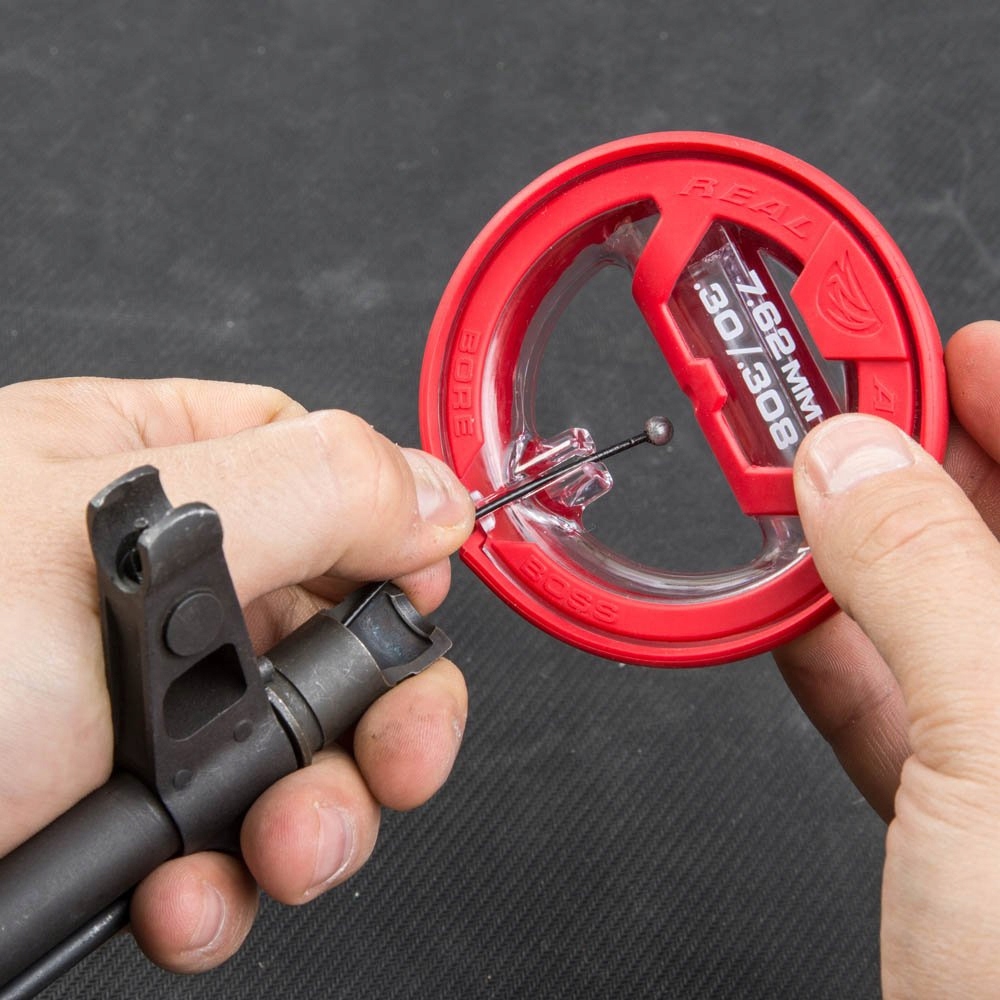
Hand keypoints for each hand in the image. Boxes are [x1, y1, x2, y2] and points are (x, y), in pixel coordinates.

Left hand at [0, 377, 474, 972]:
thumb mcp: (116, 540)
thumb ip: (312, 491)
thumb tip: (437, 492)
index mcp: (150, 473)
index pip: (328, 479)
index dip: (393, 546)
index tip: (414, 611)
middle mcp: (157, 593)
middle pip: (338, 633)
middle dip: (382, 712)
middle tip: (394, 760)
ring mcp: (140, 714)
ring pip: (300, 755)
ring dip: (318, 818)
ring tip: (280, 850)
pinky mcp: (119, 818)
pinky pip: (227, 847)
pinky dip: (229, 889)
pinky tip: (188, 898)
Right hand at [775, 321, 999, 997]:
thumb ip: (924, 575)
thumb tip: (844, 462)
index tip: (927, 341)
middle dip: (917, 460)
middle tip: (831, 411)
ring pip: (946, 617)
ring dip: (857, 555)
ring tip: (788, 496)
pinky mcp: (973, 825)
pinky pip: (900, 706)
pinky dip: (833, 654)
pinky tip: (785, 613)